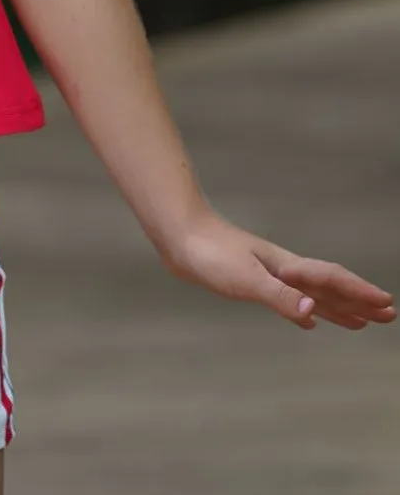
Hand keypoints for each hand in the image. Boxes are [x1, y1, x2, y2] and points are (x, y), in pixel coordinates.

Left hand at [158, 210, 396, 329]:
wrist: (179, 235)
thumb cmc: (209, 253)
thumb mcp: (245, 279)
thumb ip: (279, 296)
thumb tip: (313, 314)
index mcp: (287, 268)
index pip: (331, 280)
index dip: (359, 294)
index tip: (386, 305)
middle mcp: (283, 270)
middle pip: (329, 287)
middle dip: (358, 301)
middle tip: (388, 315)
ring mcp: (268, 274)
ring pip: (312, 294)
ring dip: (338, 308)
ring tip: (360, 322)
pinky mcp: (251, 280)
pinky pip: (289, 300)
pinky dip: (304, 312)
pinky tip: (308, 321)